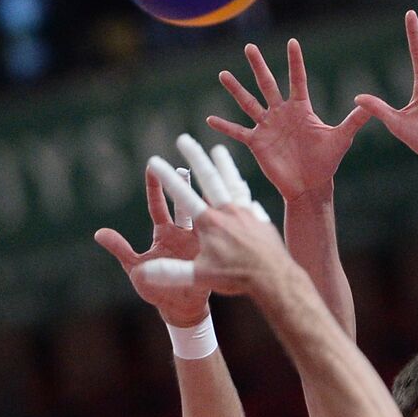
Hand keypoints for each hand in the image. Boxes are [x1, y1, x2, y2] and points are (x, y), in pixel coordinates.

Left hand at [95, 136, 214, 327]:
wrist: (181, 308)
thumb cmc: (157, 289)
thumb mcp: (136, 268)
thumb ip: (120, 249)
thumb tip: (99, 232)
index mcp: (164, 233)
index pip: (157, 205)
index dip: (154, 186)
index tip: (153, 165)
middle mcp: (183, 233)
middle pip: (183, 204)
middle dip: (184, 185)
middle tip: (186, 165)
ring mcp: (200, 242)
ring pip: (204, 215)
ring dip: (207, 199)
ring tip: (212, 181)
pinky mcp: (213, 253)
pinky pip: (219, 235)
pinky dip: (224, 221)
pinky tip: (232, 206)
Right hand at [137, 140, 288, 298]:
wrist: (276, 277)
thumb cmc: (236, 278)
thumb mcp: (201, 276)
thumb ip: (171, 272)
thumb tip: (141, 272)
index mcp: (210, 223)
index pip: (182, 195)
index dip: (166, 178)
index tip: (154, 160)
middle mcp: (229, 212)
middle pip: (210, 179)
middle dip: (195, 157)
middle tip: (184, 139)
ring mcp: (247, 214)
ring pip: (233, 183)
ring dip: (224, 165)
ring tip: (218, 151)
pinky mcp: (261, 220)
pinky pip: (249, 200)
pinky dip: (242, 191)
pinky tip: (241, 188)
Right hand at [208, 40, 368, 202]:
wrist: (310, 186)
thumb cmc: (326, 162)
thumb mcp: (341, 138)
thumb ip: (354, 120)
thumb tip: (371, 104)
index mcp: (301, 109)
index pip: (297, 80)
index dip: (295, 62)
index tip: (292, 42)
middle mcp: (282, 113)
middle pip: (268, 84)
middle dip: (259, 66)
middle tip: (249, 46)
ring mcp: (268, 127)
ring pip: (249, 103)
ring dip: (236, 89)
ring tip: (223, 74)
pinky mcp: (257, 143)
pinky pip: (238, 132)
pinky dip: (225, 126)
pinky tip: (209, 119)